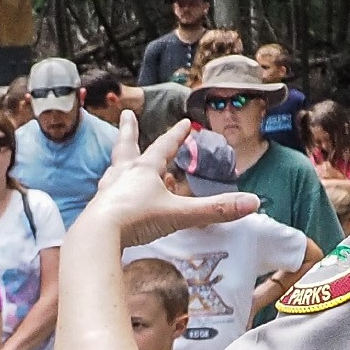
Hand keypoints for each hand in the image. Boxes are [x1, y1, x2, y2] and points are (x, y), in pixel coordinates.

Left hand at [82, 115, 258, 246]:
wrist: (97, 235)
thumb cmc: (137, 219)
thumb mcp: (179, 214)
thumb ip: (214, 209)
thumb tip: (253, 202)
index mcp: (144, 170)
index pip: (164, 146)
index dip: (177, 135)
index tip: (185, 122)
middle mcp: (123, 174)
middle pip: (127, 147)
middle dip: (130, 130)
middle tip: (127, 115)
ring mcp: (108, 190)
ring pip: (116, 170)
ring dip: (122, 162)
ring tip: (122, 161)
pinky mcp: (98, 209)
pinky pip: (109, 194)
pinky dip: (115, 190)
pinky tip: (115, 197)